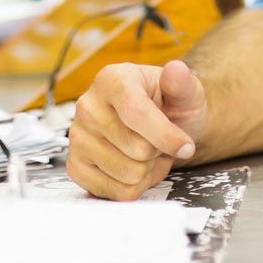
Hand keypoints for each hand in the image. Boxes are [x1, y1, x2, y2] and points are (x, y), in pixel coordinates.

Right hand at [67, 60, 207, 200]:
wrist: (158, 125)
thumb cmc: (170, 107)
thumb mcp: (185, 91)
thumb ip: (183, 84)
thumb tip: (176, 70)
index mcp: (112, 79)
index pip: (135, 112)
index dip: (165, 135)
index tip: (187, 147)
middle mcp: (88, 105)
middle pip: (137, 149)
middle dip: (158, 151)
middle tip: (158, 140)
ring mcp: (78, 137)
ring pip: (128, 174)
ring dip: (148, 170)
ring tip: (147, 153)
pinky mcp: (76, 165)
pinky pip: (116, 192)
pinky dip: (134, 186)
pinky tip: (133, 166)